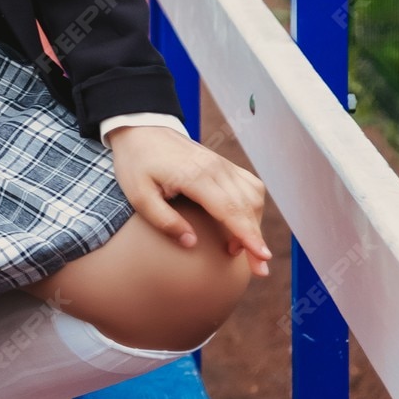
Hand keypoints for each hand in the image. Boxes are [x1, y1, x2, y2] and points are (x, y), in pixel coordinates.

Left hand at [106, 128, 271, 275]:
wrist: (139, 129)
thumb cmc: (136, 163)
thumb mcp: (139, 195)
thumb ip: (164, 221)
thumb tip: (191, 243)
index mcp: (194, 175)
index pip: (230, 209)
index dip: (248, 235)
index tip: (262, 257)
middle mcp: (215, 167)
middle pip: (247, 206)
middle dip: (256, 239)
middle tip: (257, 269)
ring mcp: (221, 163)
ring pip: (253, 195)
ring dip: (254, 223)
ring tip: (238, 247)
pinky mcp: (222, 163)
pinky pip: (249, 184)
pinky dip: (252, 206)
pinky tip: (241, 223)